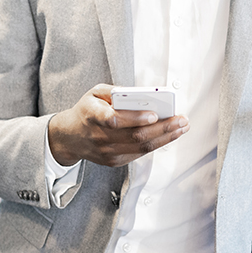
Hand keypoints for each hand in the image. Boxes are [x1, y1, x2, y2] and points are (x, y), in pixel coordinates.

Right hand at [47, 84, 188, 166]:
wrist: (70, 137)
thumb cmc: (86, 111)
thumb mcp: (94, 94)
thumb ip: (115, 91)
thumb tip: (142, 95)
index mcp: (92, 115)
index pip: (114, 119)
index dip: (135, 118)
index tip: (154, 114)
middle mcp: (99, 136)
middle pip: (135, 136)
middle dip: (163, 128)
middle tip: (181, 120)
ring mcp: (107, 152)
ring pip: (141, 147)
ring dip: (165, 138)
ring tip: (181, 128)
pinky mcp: (114, 161)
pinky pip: (139, 154)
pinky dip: (157, 144)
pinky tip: (168, 136)